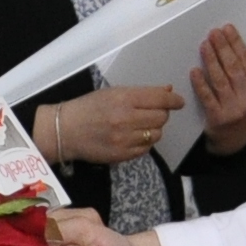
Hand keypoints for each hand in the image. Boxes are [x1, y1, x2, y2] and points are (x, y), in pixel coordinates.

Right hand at [37, 82, 183, 164]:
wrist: (66, 130)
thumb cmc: (88, 107)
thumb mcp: (113, 92)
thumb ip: (141, 93)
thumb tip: (167, 90)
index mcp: (124, 98)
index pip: (160, 98)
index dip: (173, 99)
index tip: (178, 101)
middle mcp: (126, 118)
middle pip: (161, 117)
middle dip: (162, 114)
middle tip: (153, 113)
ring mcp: (125, 138)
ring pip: (155, 134)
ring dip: (153, 129)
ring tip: (141, 125)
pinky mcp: (122, 155)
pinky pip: (145, 149)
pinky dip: (144, 143)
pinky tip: (133, 137)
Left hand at [189, 26, 245, 156]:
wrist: (235, 142)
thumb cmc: (240, 111)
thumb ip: (242, 74)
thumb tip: (227, 45)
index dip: (236, 43)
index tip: (227, 29)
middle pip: (234, 68)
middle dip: (223, 48)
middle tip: (213, 33)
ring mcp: (234, 108)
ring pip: (221, 80)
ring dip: (211, 60)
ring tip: (204, 45)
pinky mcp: (218, 118)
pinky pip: (208, 97)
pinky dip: (201, 83)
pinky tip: (194, 71)